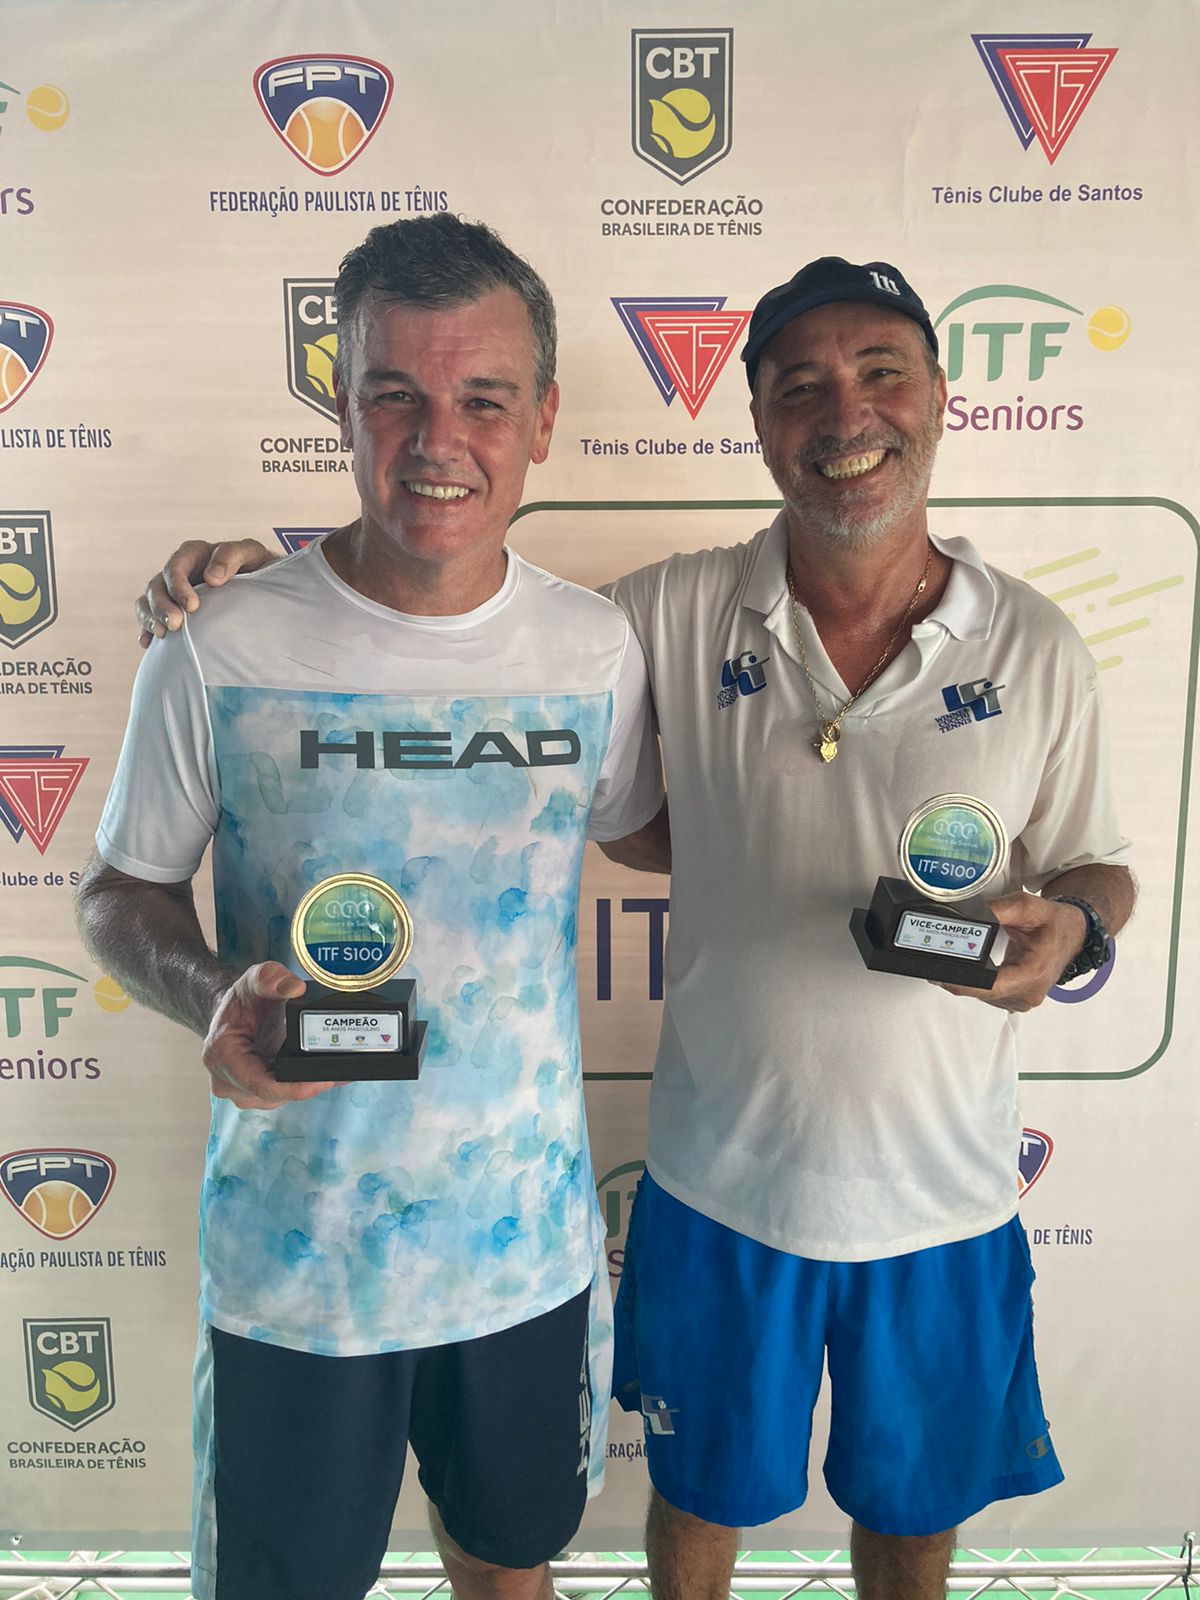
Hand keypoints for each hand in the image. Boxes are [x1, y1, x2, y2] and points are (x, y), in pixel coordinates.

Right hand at [137, 538, 277, 646]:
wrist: (263, 588)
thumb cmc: (256, 566)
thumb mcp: (250, 553)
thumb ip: (232, 556)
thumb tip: (212, 578)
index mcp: (193, 555)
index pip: (175, 566)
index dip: (178, 586)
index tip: (192, 607)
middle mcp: (178, 573)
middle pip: (156, 586)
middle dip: (161, 606)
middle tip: (175, 625)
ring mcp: (172, 593)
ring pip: (148, 601)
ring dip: (151, 618)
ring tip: (163, 634)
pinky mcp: (172, 611)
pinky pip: (150, 618)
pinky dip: (147, 630)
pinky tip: (149, 644)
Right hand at [202, 962, 337, 1108]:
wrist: (232, 1013)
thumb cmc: (240, 1001)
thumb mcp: (253, 980)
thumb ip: (271, 978)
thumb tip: (295, 988)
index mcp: (222, 1055)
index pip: (261, 1083)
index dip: (294, 1087)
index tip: (322, 1081)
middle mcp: (227, 1080)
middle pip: (274, 1094)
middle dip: (307, 1085)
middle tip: (340, 1073)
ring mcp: (241, 1091)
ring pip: (281, 1097)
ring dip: (306, 1086)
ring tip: (335, 1072)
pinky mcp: (255, 1094)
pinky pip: (282, 1094)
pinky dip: (302, 1085)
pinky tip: (322, 1074)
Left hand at [933, 892, 1085, 1012]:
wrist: (1075, 933)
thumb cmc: (1055, 923)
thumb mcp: (1027, 906)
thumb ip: (997, 910)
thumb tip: (968, 916)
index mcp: (1033, 974)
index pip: (989, 987)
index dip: (961, 981)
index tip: (940, 972)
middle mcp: (1029, 993)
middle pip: (981, 991)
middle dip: (958, 975)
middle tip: (941, 953)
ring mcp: (1023, 1000)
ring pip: (982, 995)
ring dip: (968, 978)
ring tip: (964, 954)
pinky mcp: (1017, 1000)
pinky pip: (988, 994)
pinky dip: (979, 981)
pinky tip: (978, 965)